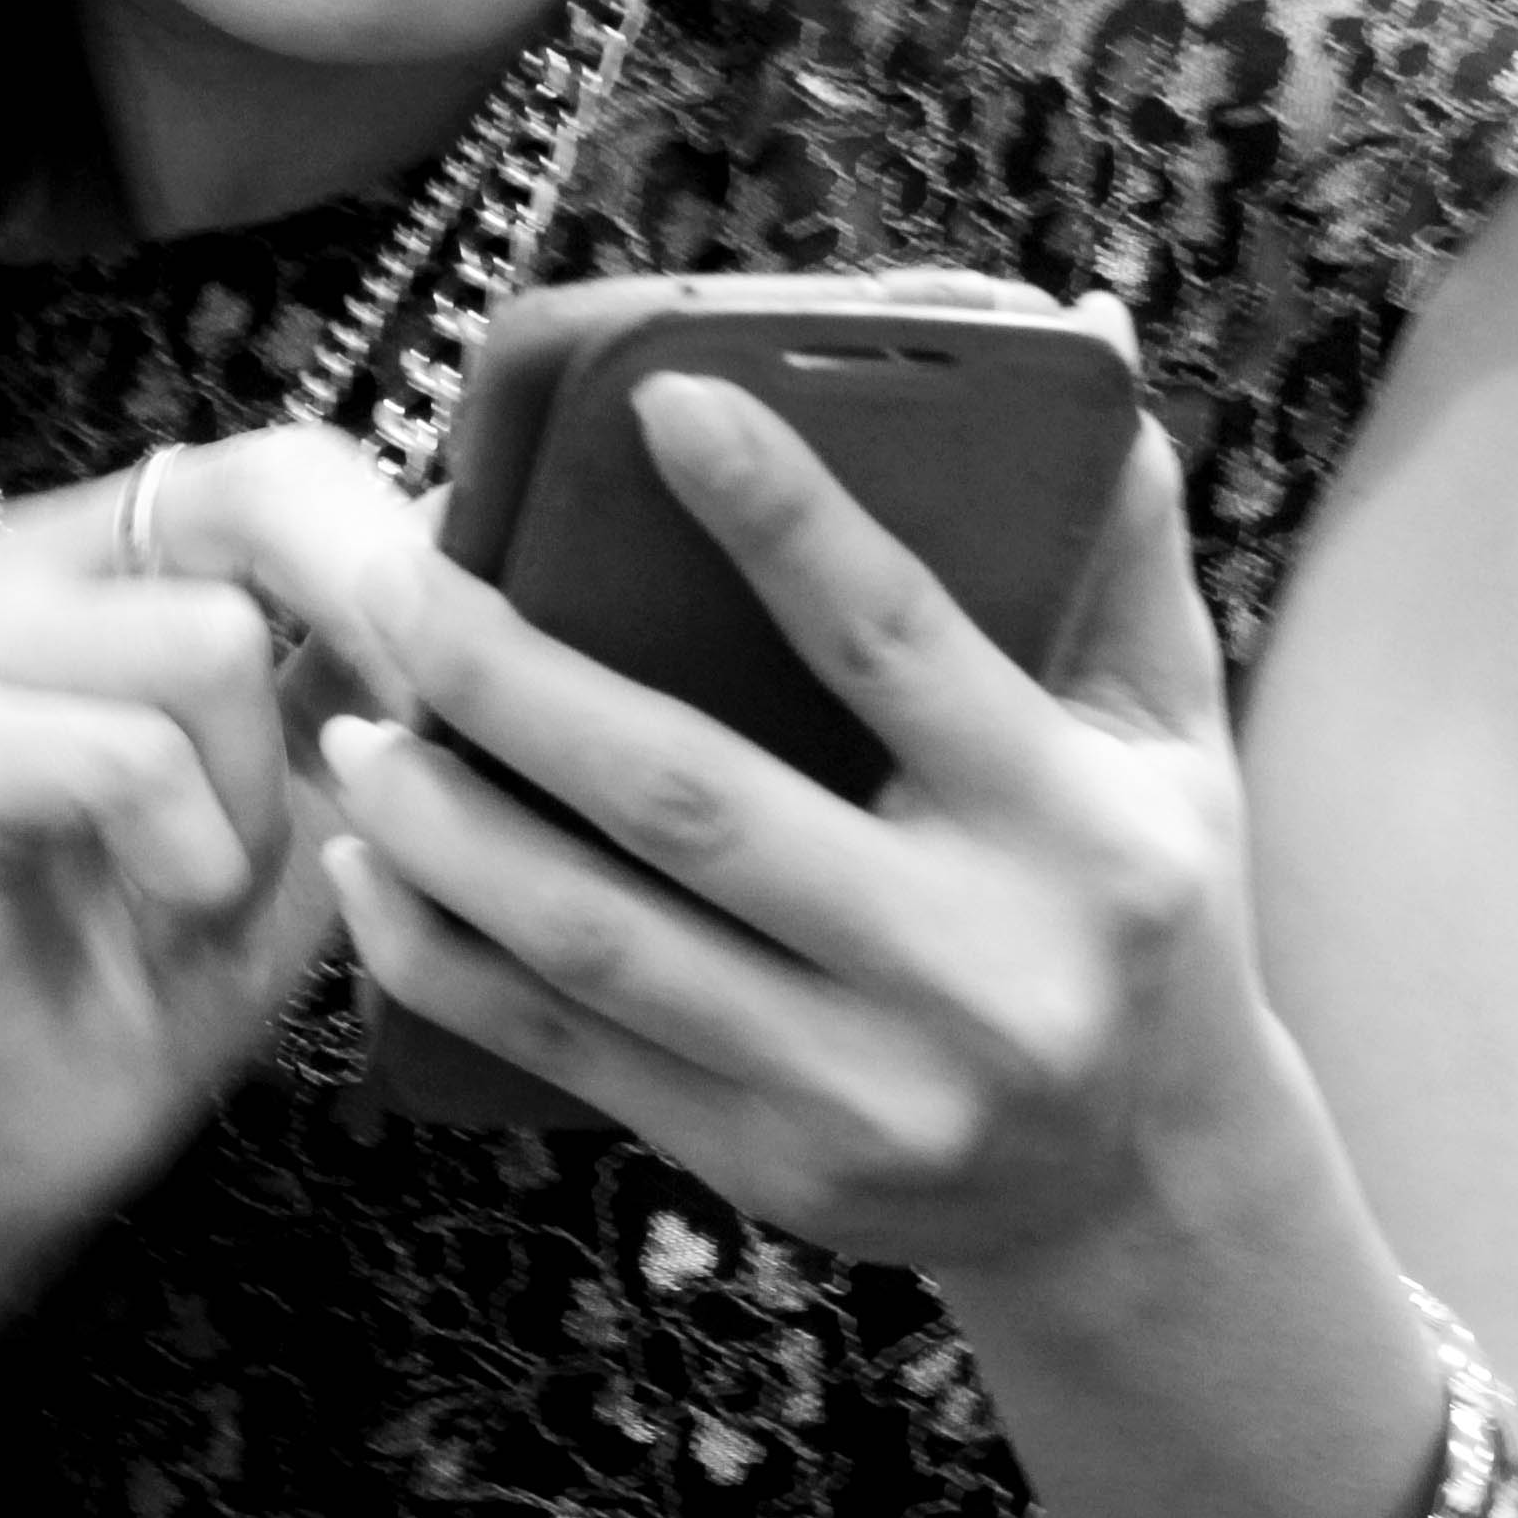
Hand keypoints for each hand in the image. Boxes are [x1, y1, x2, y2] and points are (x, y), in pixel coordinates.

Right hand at [0, 427, 438, 1281]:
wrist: (13, 1151)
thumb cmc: (162, 972)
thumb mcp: (308, 796)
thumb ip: (369, 668)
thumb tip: (484, 542)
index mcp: (82, 551)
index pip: (277, 464)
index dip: (406, 558)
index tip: (474, 685)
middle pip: (253, 503)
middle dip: (365, 643)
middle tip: (380, 777)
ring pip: (211, 637)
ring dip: (260, 796)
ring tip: (214, 883)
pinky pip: (133, 754)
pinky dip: (193, 856)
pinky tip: (168, 913)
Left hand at [314, 291, 1309, 1283]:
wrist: (1149, 1188)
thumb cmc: (1136, 900)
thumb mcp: (1166, 729)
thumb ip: (1117, 537)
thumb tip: (1070, 328)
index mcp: (1074, 828)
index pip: (898, 642)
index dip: (778, 516)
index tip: (662, 402)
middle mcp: (975, 967)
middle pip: (690, 799)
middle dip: (513, 683)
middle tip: (395, 581)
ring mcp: (867, 1087)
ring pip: (600, 939)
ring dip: (443, 827)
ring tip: (351, 724)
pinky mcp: (772, 1166)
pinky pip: (566, 1053)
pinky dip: (441, 958)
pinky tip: (367, 868)